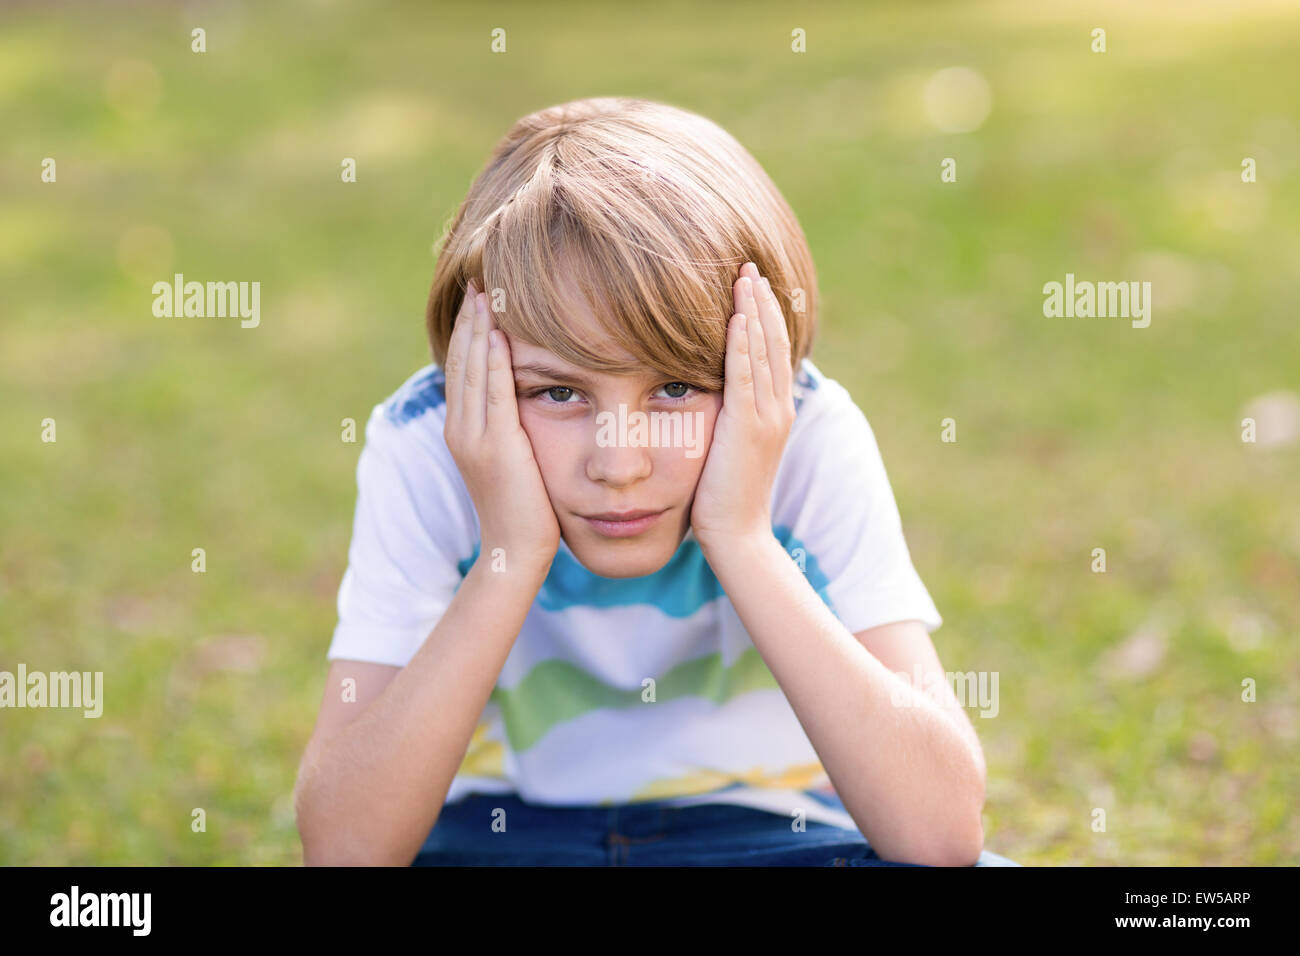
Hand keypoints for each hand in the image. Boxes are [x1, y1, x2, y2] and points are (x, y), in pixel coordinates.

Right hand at [443, 279, 560, 571]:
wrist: (515, 551)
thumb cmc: (526, 508)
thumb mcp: (515, 458)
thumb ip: (513, 426)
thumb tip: (528, 399)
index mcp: (463, 428)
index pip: (463, 365)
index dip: (469, 328)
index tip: (479, 294)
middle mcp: (460, 427)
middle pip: (462, 358)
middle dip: (470, 316)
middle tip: (478, 276)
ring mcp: (472, 436)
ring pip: (471, 368)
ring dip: (478, 327)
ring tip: (485, 289)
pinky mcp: (493, 446)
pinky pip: (491, 392)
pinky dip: (491, 359)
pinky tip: (497, 331)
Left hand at [690, 263, 795, 552]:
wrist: (736, 534)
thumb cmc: (721, 495)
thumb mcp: (727, 447)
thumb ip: (725, 417)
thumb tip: (705, 393)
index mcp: (775, 411)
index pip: (772, 350)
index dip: (764, 315)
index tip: (751, 283)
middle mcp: (778, 408)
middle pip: (773, 340)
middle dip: (761, 300)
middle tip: (748, 264)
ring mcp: (767, 416)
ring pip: (763, 350)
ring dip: (753, 309)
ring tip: (743, 275)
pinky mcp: (748, 426)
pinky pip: (747, 374)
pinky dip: (743, 341)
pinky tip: (736, 314)